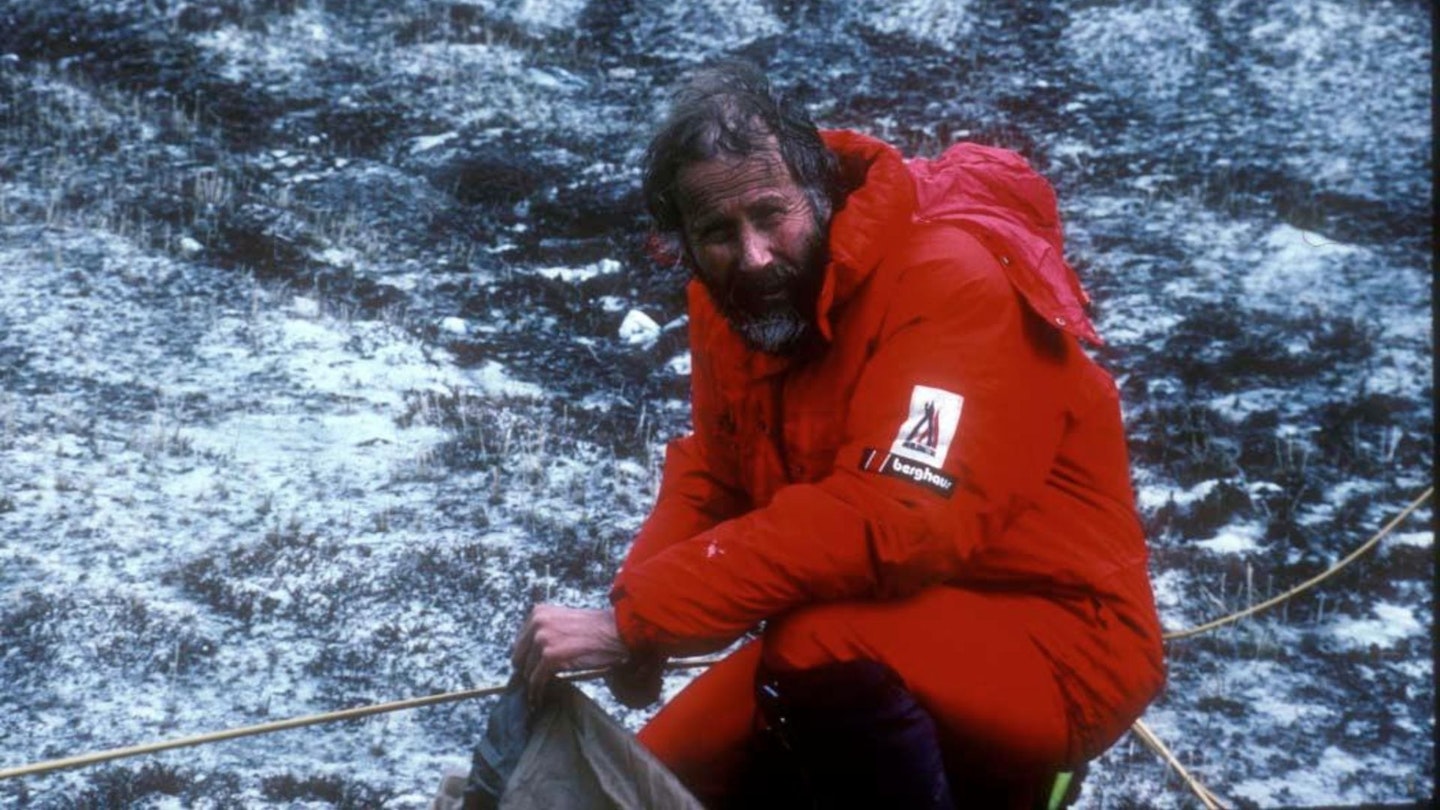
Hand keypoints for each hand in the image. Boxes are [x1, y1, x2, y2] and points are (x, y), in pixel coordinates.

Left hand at [511, 605, 627, 702]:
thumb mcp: (564, 623)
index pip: (520, 642)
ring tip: (540, 692)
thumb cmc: (597, 631)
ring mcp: (542, 638)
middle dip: (527, 671)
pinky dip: (537, 692)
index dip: (526, 658)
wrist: (618, 631)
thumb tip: (530, 657)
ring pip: (527, 670)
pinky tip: (539, 699)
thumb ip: (546, 633)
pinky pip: (536, 680)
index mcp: (539, 612)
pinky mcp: (550, 656)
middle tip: (536, 683)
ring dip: (534, 683)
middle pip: (519, 657)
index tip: (531, 670)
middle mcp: (537, 622)